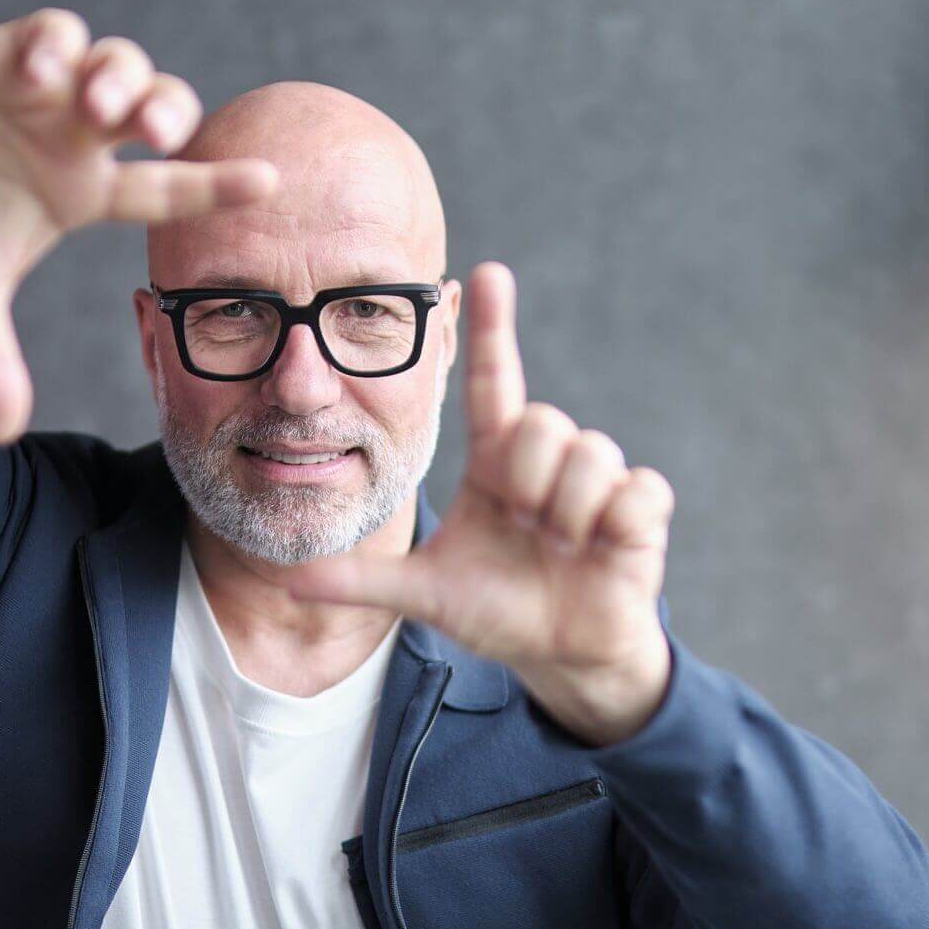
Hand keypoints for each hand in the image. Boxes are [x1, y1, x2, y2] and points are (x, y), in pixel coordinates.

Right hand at [0, 6, 279, 444]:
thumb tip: (2, 437)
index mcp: (85, 193)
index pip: (167, 189)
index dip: (218, 184)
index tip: (272, 181)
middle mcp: (80, 138)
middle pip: (158, 110)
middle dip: (167, 111)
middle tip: (152, 133)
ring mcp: (48, 94)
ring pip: (118, 63)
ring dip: (118, 78)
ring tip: (92, 106)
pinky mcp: (6, 54)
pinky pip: (54, 32)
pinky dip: (56, 45)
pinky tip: (38, 72)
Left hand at [282, 262, 675, 746]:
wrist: (563, 655)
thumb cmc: (498, 611)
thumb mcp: (427, 594)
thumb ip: (363, 582)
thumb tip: (288, 580)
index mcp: (495, 463)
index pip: (494, 383)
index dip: (491, 330)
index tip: (485, 273)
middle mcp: (545, 459)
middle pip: (541, 421)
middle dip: (528, 482)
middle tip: (527, 526)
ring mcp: (597, 478)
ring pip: (588, 451)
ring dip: (568, 511)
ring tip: (561, 545)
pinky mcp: (640, 505)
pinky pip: (633, 488)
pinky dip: (612, 524)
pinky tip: (600, 549)